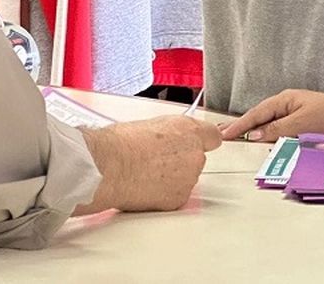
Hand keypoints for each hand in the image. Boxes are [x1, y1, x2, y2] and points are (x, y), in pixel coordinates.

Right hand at [78, 116, 220, 213]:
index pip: (214, 137)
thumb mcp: (152, 124)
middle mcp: (194, 154)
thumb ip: (173, 132)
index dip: (202, 142)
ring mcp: (188, 179)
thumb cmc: (121, 143)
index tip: (196, 145)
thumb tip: (173, 138)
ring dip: (172, 178)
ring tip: (146, 172)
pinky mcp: (178, 199)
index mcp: (189, 131)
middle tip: (157, 160)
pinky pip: (176, 196)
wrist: (109, 166)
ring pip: (186, 179)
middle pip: (197, 159)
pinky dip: (164, 194)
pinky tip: (145, 186)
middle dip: (181, 161)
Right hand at [219, 89, 323, 141]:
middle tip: (224, 134)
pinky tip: (266, 145)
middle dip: (243, 126)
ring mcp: (298, 113)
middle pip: (261, 117)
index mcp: (286, 100)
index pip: (256, 114)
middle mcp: (290, 105)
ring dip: (257, 133)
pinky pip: (283, 131)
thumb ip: (277, 130)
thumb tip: (255, 135)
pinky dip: (272, 138)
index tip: (224, 134)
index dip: (240, 125)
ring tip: (239, 140)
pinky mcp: (306, 124)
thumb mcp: (301, 124)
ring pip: (271, 125)